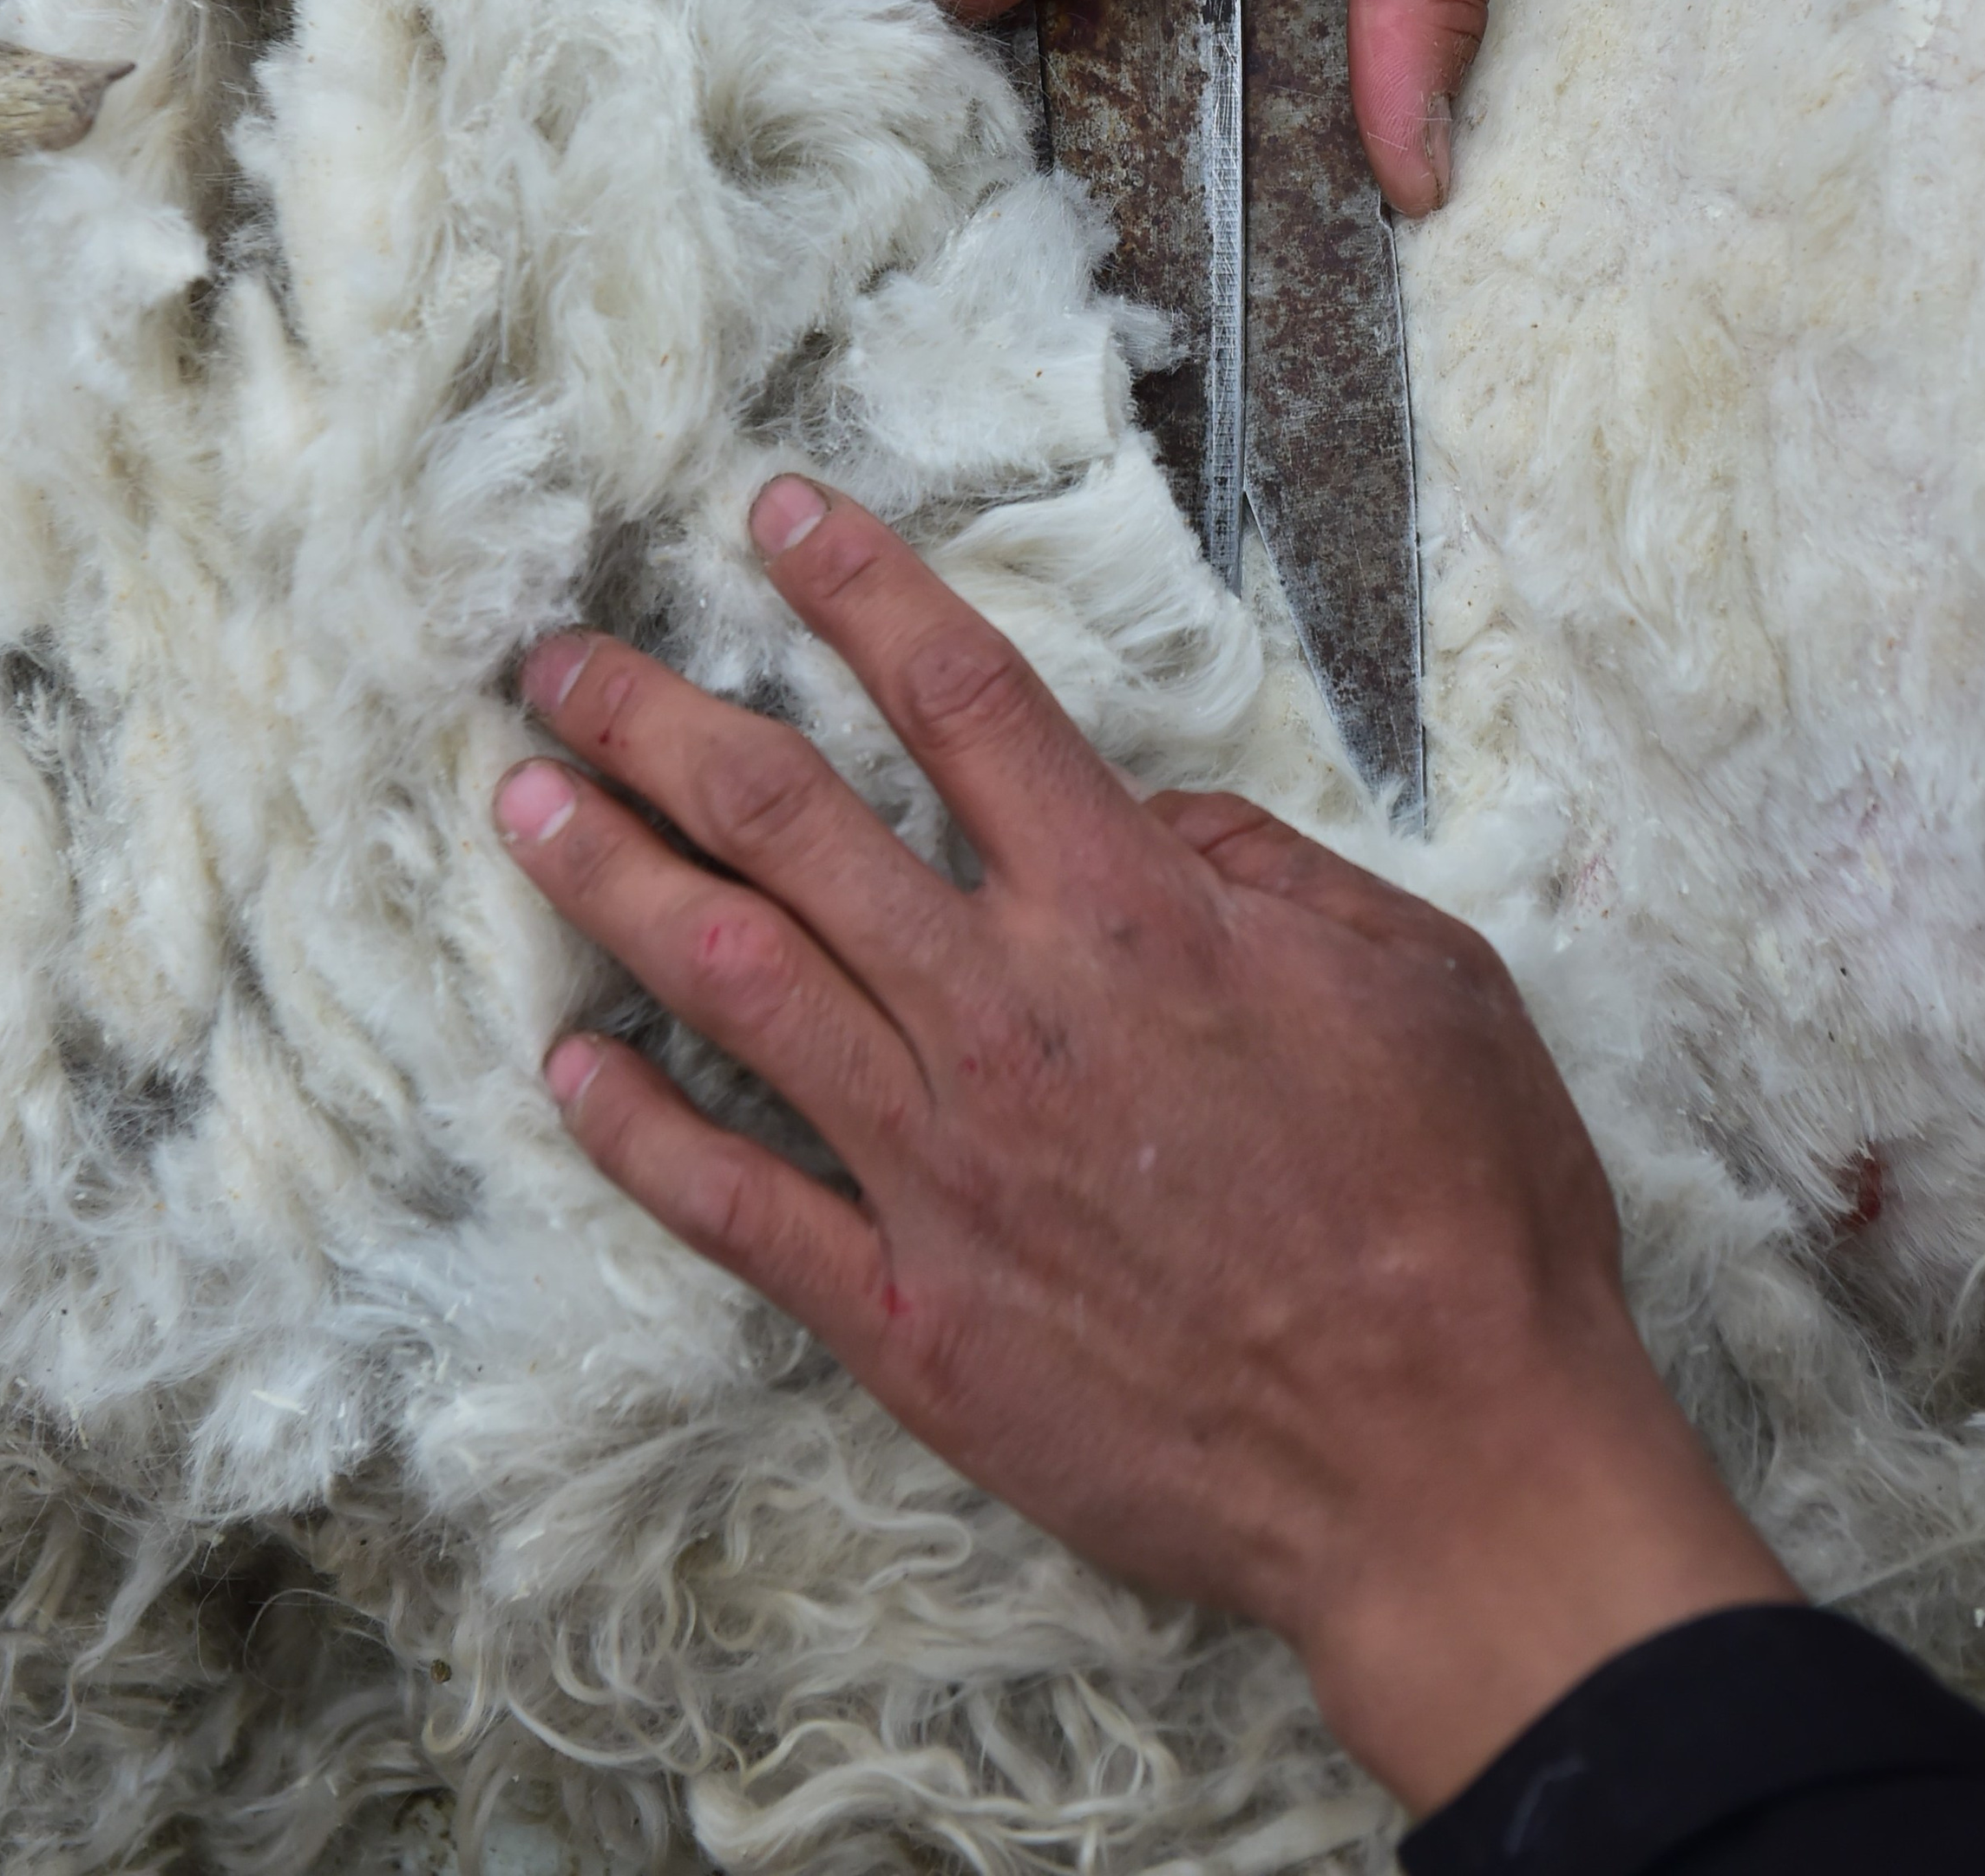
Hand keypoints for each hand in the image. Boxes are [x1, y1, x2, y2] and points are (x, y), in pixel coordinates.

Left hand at [499, 481, 1793, 1812]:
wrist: (1447, 1471)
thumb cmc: (1463, 1212)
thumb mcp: (1421, 976)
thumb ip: (1264, 865)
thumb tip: (1149, 812)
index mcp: (1132, 916)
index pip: (961, 697)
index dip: (858, 586)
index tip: (775, 513)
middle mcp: (1005, 1015)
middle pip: (785, 822)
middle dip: (655, 721)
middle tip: (558, 661)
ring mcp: (938, 1169)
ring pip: (728, 982)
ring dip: (608, 879)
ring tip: (521, 803)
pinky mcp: (909, 1316)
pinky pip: (734, 1205)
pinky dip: (637, 1133)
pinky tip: (567, 1071)